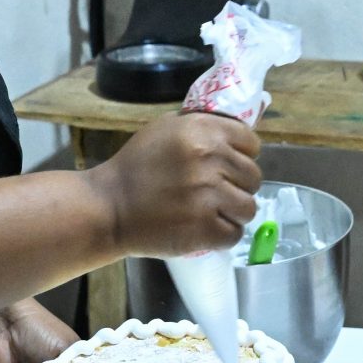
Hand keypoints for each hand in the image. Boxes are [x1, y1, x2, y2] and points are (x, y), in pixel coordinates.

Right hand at [98, 112, 261, 257]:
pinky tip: (203, 229)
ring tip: (211, 212)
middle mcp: (209, 159)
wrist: (108, 207)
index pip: (251, 142)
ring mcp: (209, 196)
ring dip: (233, 212)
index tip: (227, 165)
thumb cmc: (136, 166)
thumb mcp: (166, 129)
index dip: (242, 155)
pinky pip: (235, 234)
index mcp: (202, 130)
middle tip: (214, 192)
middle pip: (254, 176)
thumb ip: (202, 127)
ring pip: (249, 207)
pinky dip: (222, 235)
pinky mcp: (205, 229)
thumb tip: (237, 136)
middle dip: (237, 185)